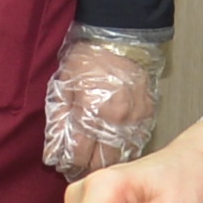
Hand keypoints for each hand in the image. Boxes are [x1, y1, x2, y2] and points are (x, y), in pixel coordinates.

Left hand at [36, 31, 168, 178]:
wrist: (122, 35)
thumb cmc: (90, 56)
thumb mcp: (64, 84)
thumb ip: (59, 119)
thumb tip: (53, 150)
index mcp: (90, 112)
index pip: (78, 154)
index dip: (68, 161)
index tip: (64, 162)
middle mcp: (115, 119)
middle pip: (101, 161)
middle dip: (87, 166)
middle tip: (79, 165)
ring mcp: (135, 118)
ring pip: (121, 155)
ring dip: (107, 160)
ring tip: (95, 157)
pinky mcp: (148, 114)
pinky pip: (136, 142)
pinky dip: (124, 148)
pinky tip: (114, 145)